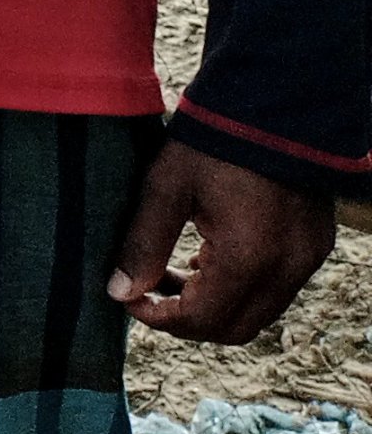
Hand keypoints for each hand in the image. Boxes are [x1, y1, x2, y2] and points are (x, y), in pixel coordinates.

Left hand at [108, 141, 337, 342]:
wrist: (274, 104)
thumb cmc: (214, 142)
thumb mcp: (166, 187)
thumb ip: (143, 244)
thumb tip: (119, 291)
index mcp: (248, 256)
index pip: (201, 319)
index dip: (158, 317)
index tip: (128, 298)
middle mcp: (286, 268)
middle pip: (234, 329)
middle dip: (187, 320)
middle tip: (150, 292)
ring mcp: (307, 259)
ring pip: (259, 313)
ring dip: (215, 305)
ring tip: (175, 272)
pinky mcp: (314, 246)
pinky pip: (277, 289)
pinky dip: (241, 288)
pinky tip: (208, 257)